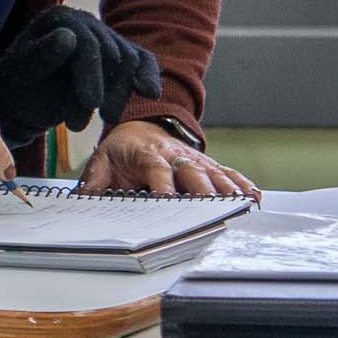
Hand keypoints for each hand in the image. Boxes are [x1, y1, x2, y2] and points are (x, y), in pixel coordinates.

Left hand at [0, 7, 161, 143]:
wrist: (22, 102)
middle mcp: (86, 23)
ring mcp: (104, 38)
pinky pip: (141, 61)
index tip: (90, 103)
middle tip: (79, 126)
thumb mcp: (21, 75)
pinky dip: (148, 76)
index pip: (86, 42)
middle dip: (103, 91)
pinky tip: (151, 93)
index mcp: (60, 18)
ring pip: (128, 62)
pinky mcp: (117, 57)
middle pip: (111, 53)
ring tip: (102, 122)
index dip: (91, 73)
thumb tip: (69, 37)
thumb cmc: (16, 88)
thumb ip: (43, 56)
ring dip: (119, 95)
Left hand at [82, 119, 257, 199]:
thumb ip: (94, 182)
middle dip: (204, 192)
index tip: (170, 203)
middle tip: (214, 212)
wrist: (141, 125)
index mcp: (148, 154)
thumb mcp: (101, 161)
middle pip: (193, 173)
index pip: (157, 171)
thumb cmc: (122, 149)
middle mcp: (175, 156)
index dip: (164, 186)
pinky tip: (254, 200)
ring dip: (229, 191)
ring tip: (242, 208)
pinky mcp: (208, 164)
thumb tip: (83, 201)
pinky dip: (242, 186)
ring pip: (215, 174)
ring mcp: (195, 160)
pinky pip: (228, 174)